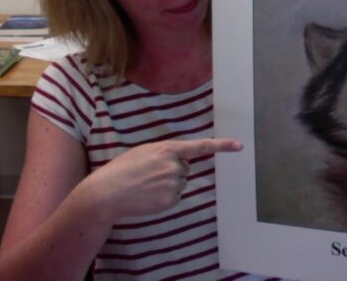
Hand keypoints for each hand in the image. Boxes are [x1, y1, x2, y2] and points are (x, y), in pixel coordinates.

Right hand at [82, 138, 242, 218]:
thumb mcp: (144, 152)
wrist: (107, 193)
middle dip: (172, 171)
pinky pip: (175, 197)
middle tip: (149, 174)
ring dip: (167, 185)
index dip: (222, 146)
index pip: (201, 146)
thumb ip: (165, 153)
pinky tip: (148, 196)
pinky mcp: (171, 200)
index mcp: (168, 149)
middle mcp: (174, 165)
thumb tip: (182, 162)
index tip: (240, 146)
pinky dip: (164, 198)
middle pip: (185, 168)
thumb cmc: (123, 169)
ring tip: (146, 185)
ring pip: (180, 184)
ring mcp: (173, 184)